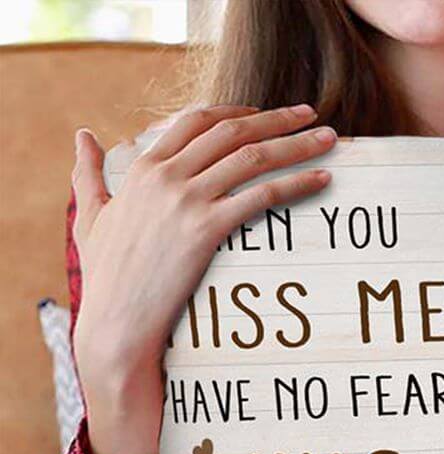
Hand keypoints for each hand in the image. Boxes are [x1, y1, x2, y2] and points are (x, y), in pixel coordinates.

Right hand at [71, 104, 335, 453]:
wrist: (116, 321)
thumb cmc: (106, 279)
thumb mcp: (91, 218)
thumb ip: (88, 175)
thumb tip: (83, 137)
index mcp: (143, 168)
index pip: (196, 120)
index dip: (236, 112)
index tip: (267, 114)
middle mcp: (166, 176)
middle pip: (232, 131)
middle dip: (277, 119)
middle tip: (311, 113)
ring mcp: (187, 201)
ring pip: (253, 158)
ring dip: (297, 144)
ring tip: (330, 139)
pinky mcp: (206, 229)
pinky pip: (262, 197)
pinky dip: (296, 184)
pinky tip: (322, 180)